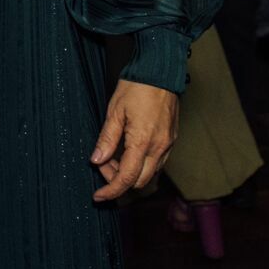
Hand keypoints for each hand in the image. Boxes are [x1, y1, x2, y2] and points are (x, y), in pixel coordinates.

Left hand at [91, 78, 177, 201]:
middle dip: (118, 179)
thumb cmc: (136, 87)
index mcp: (143, 142)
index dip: (111, 190)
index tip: (98, 196)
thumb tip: (96, 160)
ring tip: (114, 154)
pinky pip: (157, 162)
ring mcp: (168, 145)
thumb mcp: (115, 111)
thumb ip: (106, 139)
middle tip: (103, 163)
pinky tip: (128, 149)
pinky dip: (141, 163)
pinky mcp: (171, 140)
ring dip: (130, 172)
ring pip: (149, 174)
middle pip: (139, 181)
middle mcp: (160, 148)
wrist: (160, 72)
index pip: (126, 178)